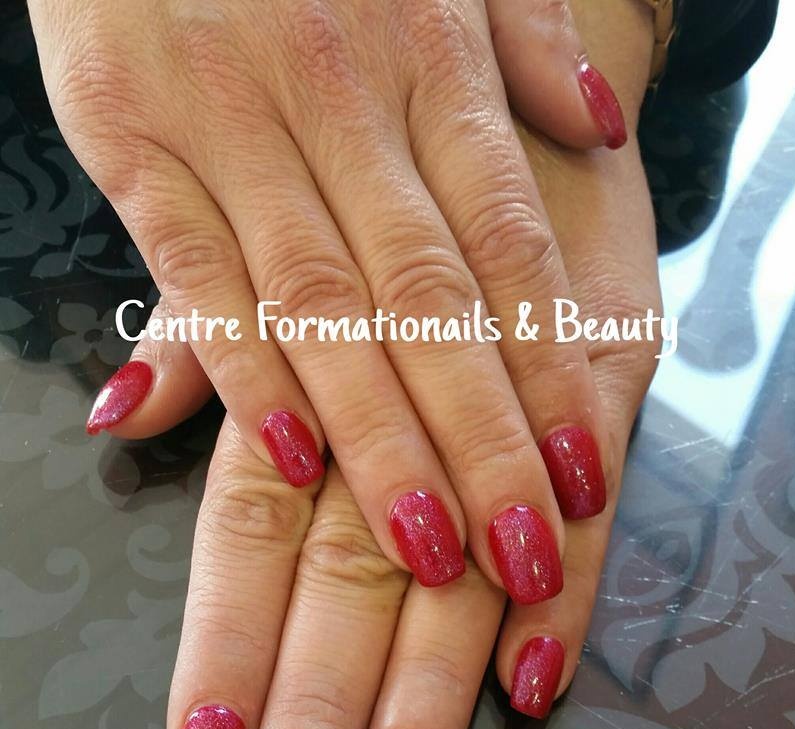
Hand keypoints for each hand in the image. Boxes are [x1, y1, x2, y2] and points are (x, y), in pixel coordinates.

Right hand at [30, 0, 631, 604]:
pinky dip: (242, 369)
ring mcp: (236, 126)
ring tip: (428, 543)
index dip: (549, 368)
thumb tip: (595, 126)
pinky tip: (287, 458)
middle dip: (480, 438)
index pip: (506, 248)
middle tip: (521, 549)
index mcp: (431, 66)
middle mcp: (347, 103)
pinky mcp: (137, 145)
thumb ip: (522, 43)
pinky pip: (199, 276)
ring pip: (324, 307)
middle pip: (428, 302)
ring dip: (378, 434)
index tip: (582, 472)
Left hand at [163, 36, 661, 728]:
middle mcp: (404, 354)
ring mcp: (519, 347)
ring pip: (473, 540)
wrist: (495, 19)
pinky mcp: (611, 334)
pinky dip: (568, 581)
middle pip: (351, 557)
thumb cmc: (362, 125)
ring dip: (436, 670)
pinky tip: (535, 676)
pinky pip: (584, 493)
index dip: (228, 643)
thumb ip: (203, 318)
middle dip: (324, 695)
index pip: (253, 521)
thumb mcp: (258, 192)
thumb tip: (129, 417)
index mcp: (302, 327)